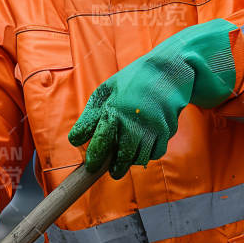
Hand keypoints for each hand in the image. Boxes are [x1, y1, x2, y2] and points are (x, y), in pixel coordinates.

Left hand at [67, 19, 237, 178]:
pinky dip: (148, 155)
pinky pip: (156, 153)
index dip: (95, 156)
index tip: (91, 165)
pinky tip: (142, 149)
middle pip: (123, 155)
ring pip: (140, 157)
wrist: (167, 71)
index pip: (101, 140)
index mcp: (115, 109)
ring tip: (124, 160)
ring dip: (131, 162)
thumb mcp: (104, 92)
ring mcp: (153, 126)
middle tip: (111, 171)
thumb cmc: (130, 82)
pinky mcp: (168, 129)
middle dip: (115, 168)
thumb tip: (75, 141)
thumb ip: (89, 117)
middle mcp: (134, 119)